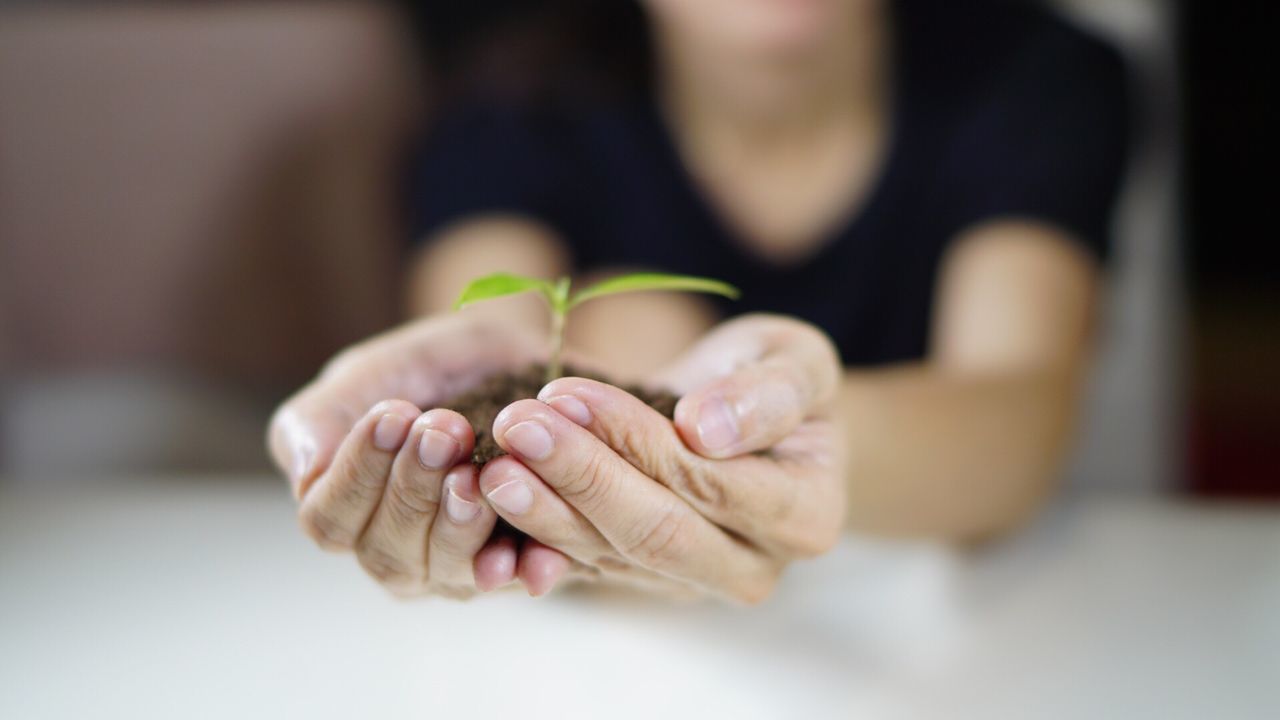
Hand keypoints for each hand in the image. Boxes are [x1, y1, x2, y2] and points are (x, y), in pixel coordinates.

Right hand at [267, 314, 543, 596]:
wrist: (505, 357)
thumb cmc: (421, 371)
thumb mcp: (365, 377)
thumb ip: (320, 420)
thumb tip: (304, 475)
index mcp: (343, 514)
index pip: (330, 520)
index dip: (358, 473)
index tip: (392, 414)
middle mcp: (395, 552)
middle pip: (388, 550)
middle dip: (414, 488)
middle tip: (444, 429)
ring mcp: (454, 568)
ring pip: (447, 568)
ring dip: (460, 521)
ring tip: (475, 472)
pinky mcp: (516, 564)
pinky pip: (516, 576)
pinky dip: (523, 567)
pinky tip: (529, 552)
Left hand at [482, 314, 845, 602]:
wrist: (743, 411)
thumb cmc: (774, 377)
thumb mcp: (796, 359)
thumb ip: (769, 391)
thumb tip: (707, 429)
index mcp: (806, 516)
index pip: (708, 482)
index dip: (634, 441)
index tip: (568, 392)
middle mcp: (754, 566)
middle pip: (653, 532)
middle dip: (579, 477)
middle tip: (515, 426)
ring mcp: (692, 582)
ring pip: (608, 553)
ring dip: (543, 505)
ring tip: (492, 458)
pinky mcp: (639, 578)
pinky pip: (581, 559)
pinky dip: (533, 528)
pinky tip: (487, 492)